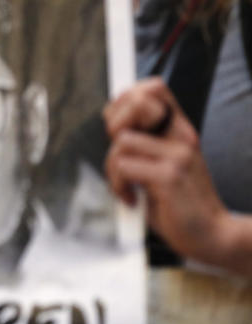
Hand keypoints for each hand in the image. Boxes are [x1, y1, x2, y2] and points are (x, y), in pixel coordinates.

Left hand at [103, 78, 228, 261]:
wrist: (211, 235)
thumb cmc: (178, 201)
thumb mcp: (161, 163)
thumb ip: (143, 141)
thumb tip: (112, 121)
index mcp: (179, 130)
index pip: (153, 88)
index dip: (125, 100)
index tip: (118, 128)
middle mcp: (182, 136)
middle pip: (137, 102)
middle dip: (114, 126)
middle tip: (120, 156)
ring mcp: (178, 155)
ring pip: (122, 141)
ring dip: (113, 168)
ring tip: (126, 186)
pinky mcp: (169, 176)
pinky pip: (124, 167)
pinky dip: (118, 185)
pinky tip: (132, 198)